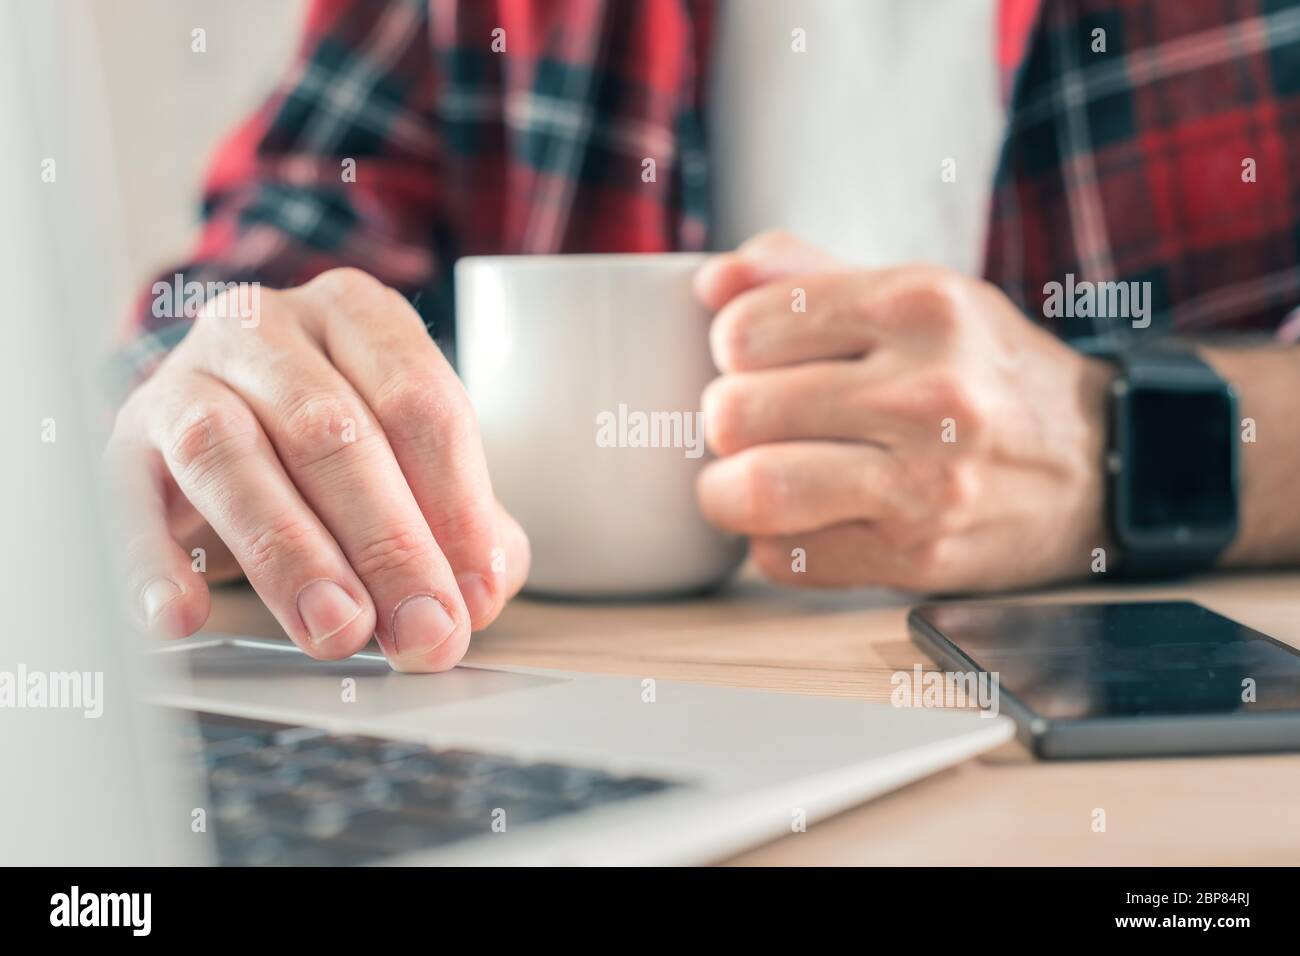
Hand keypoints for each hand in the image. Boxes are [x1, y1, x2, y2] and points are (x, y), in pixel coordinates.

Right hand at [106, 268, 528, 670]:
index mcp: (357, 315)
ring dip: (290, 554)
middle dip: (387, 544)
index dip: (456, 506)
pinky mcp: (124, 441)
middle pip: (332, 430)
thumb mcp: (416, 467)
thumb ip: (464, 526)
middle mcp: (267, 327)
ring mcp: (184, 375)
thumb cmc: (338, 453)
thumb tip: (476, 594)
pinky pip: (127, 500)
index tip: (474, 595)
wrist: (226, 430)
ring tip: (336, 628)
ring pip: (230, 454)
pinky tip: (182, 615)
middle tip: (420, 631)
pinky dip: (151, 563)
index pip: (419, 403)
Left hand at [692, 232, 1112, 591]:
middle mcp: (928, 392)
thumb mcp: (913, 294)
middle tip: (749, 423)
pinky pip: (784, 558)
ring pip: (754, 492)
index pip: (746, 330)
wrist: (1097, 462)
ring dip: (727, 490)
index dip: (731, 349)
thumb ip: (806, 274)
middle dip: (724, 420)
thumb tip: (714, 280)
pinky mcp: (920, 557)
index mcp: (918, 305)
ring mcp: (928, 482)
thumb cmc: (983, 371)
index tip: (753, 361)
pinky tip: (802, 517)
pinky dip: (770, 541)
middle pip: (737, 413)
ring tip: (746, 478)